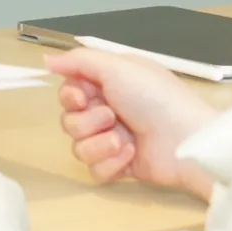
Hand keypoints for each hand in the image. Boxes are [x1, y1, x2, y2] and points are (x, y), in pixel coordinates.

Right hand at [46, 48, 217, 199]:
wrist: (186, 140)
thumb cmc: (155, 98)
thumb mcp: (118, 67)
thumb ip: (78, 61)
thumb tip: (45, 60)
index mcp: (107, 84)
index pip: (68, 91)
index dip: (70, 97)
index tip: (83, 98)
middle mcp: (107, 110)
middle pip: (69, 120)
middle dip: (87, 122)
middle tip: (112, 117)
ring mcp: (112, 140)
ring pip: (78, 147)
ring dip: (99, 144)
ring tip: (125, 141)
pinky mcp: (119, 167)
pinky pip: (94, 170)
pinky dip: (111, 163)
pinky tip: (131, 156)